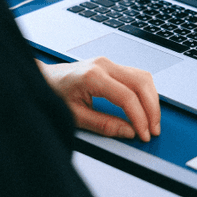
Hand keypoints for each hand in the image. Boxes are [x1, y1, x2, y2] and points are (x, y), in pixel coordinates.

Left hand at [37, 57, 160, 141]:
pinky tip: (145, 107)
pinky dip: (145, 92)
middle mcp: (103, 65)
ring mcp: (108, 62)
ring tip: (152, 121)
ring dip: (151, 99)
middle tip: (153, 130)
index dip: (140, 118)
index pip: (127, 97)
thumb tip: (128, 132)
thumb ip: (104, 125)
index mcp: (93, 76)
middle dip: (151, 109)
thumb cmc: (54, 94)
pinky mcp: (110, 65)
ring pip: (143, 77)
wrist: (44, 78)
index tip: (144, 134)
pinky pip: (136, 75)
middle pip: (141, 83)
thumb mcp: (76, 115)